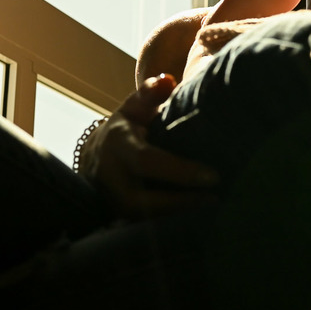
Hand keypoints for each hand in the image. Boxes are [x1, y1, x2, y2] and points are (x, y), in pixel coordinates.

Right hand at [76, 74, 219, 218]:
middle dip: (180, 203)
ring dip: (177, 218)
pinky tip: (196, 222)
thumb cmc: (126, 128)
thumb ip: (150, 92)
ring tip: (210, 211)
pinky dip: (170, 225)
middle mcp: (110, 177)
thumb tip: (166, 81)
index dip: (180, 171)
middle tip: (215, 199)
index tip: (213, 176)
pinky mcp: (117, 219)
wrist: (94, 157)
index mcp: (117, 144)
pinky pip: (144, 228)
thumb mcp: (135, 106)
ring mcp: (110, 201)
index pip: (147, 161)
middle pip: (142, 201)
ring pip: (143, 220)